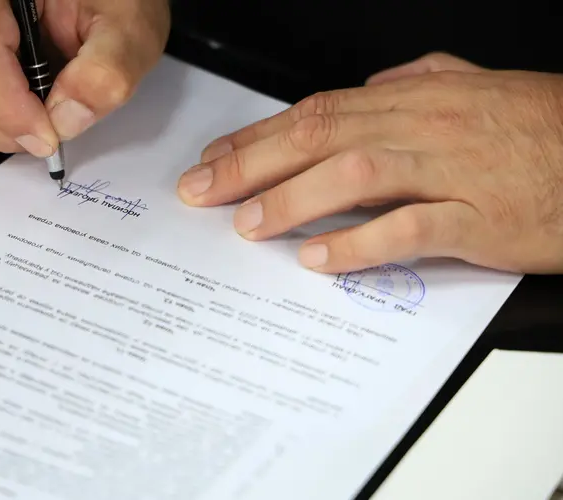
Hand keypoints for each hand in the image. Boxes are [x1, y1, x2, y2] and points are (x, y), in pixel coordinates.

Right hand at [0, 0, 168, 156]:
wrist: (105, 2)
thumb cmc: (114, 4)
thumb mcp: (128, 30)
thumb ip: (105, 71)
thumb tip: (65, 120)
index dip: (9, 109)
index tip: (49, 137)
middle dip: (1, 128)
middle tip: (48, 135)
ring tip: (35, 124)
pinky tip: (15, 119)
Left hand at [177, 52, 562, 274]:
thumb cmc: (543, 126)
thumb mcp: (475, 88)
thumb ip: (419, 82)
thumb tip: (371, 88)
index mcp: (417, 98)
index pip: (317, 112)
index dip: (258, 137)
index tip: (215, 160)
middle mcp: (425, 126)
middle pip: (320, 137)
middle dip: (251, 165)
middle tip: (202, 191)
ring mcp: (453, 170)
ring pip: (355, 175)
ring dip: (293, 199)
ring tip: (247, 224)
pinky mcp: (481, 217)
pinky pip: (410, 229)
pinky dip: (359, 243)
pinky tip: (318, 258)